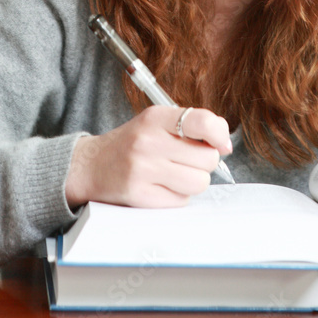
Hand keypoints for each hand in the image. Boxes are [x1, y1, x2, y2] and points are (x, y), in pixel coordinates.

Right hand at [65, 106, 231, 210]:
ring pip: (199, 182)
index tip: (221, 143)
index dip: (220, 134)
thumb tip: (225, 144)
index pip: (203, 122)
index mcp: (156, 117)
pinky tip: (161, 186)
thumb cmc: (133, 143)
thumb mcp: (157, 122)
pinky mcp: (140, 196)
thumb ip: (191, 126)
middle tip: (186, 159)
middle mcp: (149, 141)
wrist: (92, 165)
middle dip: (204, 161)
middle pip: (208, 158)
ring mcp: (143, 170)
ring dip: (194, 181)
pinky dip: (178, 196)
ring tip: (175, 174)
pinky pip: (182, 201)